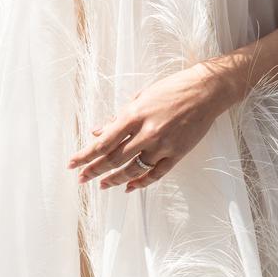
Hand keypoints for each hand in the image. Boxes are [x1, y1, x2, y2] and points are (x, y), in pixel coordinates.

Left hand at [67, 63, 228, 192]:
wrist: (204, 91)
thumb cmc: (171, 89)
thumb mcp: (141, 96)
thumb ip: (119, 116)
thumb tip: (98, 131)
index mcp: (135, 114)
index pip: (104, 141)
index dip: (86, 155)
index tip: (73, 163)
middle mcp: (147, 132)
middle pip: (114, 158)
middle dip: (94, 170)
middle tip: (81, 178)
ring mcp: (163, 145)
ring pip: (133, 170)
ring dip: (114, 179)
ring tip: (102, 184)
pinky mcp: (177, 154)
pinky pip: (155, 175)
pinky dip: (140, 183)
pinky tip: (129, 187)